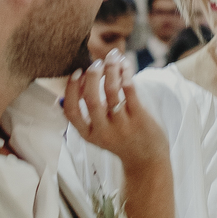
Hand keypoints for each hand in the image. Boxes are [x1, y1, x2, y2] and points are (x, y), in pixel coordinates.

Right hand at [62, 55, 169, 176]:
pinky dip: (125, 73)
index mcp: (89, 134)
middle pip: (92, 99)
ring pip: (112, 91)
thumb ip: (86, 113)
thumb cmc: (121, 140)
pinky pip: (130, 90)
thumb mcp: (98, 132)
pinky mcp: (140, 118)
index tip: (76, 72)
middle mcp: (104, 131)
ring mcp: (123, 125)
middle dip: (92, 76)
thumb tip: (69, 88)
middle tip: (96, 63)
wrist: (147, 160)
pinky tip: (124, 65)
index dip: (71, 89)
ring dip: (111, 69)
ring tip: (112, 57)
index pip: (71, 111)